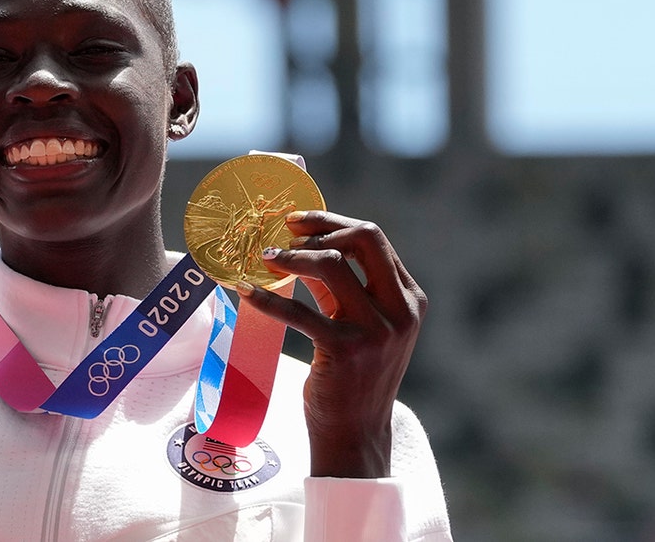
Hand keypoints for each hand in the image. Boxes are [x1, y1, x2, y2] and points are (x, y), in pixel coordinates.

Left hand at [235, 210, 426, 477]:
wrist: (357, 434)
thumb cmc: (355, 377)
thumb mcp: (361, 326)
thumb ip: (343, 289)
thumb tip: (305, 246)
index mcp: (409, 299)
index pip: (374, 241)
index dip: (332, 222)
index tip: (297, 220)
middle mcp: (400, 311)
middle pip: (364, 239)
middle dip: (320, 226)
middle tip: (283, 230)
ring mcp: (375, 330)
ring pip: (330, 265)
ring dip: (291, 256)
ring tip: (263, 258)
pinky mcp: (345, 350)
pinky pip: (298, 312)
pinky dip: (267, 298)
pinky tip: (246, 292)